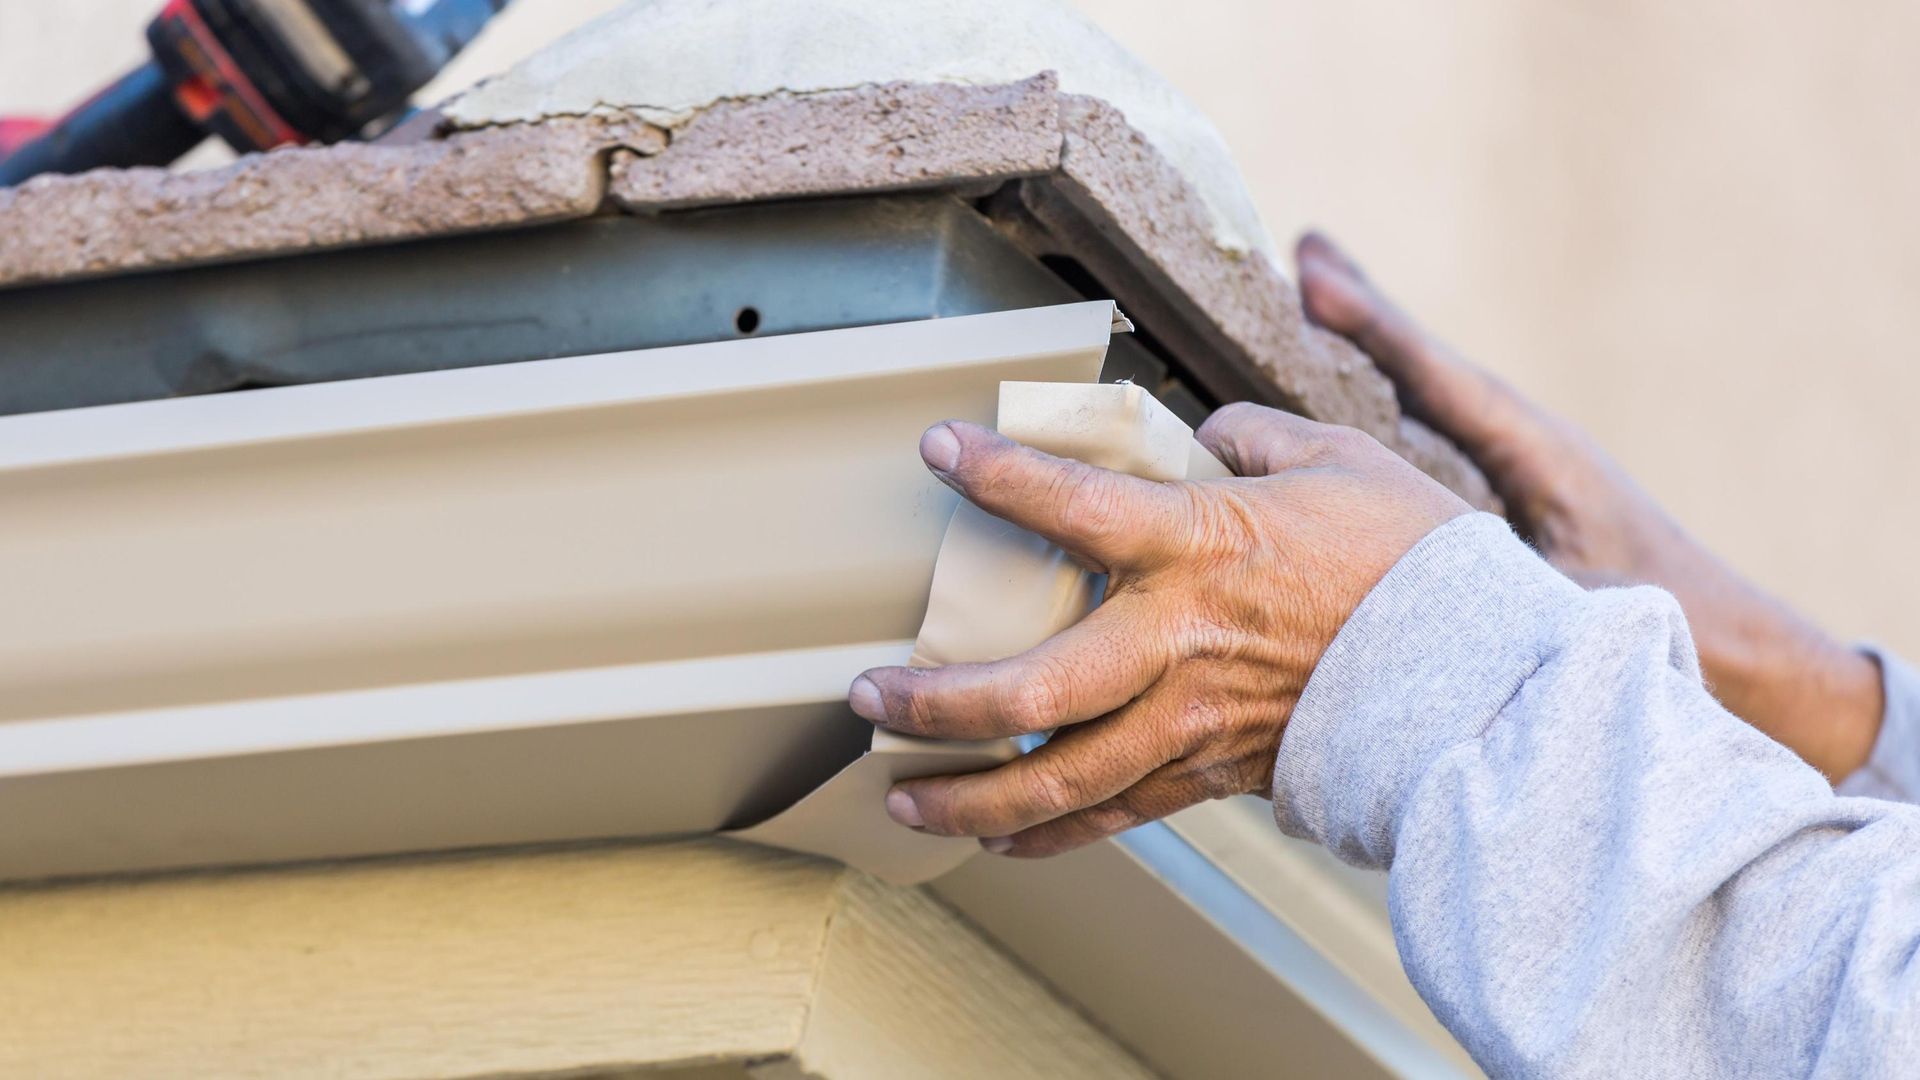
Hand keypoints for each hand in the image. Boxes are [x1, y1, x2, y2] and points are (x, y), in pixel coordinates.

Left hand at [847, 407, 1468, 856]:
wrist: (1484, 675)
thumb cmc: (1413, 558)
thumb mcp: (1336, 461)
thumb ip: (1251, 439)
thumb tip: (1204, 435)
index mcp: (1201, 544)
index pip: (1072, 505)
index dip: (997, 475)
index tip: (937, 449)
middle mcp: (1179, 641)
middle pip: (1031, 686)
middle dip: (935, 701)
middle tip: (866, 699)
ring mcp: (1193, 720)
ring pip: (1059, 776)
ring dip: (968, 796)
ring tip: (900, 797)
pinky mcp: (1217, 775)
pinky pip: (1117, 815)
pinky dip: (1049, 833)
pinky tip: (995, 840)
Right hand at [1294, 232, 1883, 779]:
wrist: (1736, 643)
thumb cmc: (1666, 623)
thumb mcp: (1576, 600)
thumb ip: (1500, 577)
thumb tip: (1414, 555)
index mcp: (1540, 452)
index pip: (1440, 378)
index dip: (1374, 328)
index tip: (1314, 278)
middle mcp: (1526, 443)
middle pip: (1429, 365)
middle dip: (1367, 311)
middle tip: (1308, 249)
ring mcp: (1519, 465)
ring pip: (1431, 393)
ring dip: (1375, 349)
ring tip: (1318, 295)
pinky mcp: (1513, 494)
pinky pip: (1437, 431)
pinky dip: (1393, 397)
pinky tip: (1354, 397)